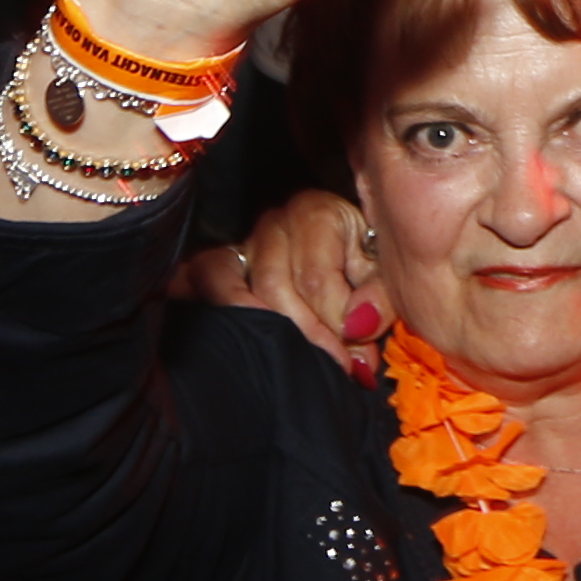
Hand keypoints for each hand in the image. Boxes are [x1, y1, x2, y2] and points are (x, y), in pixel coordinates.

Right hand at [211, 190, 382, 377]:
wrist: (340, 252)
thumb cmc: (360, 263)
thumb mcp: (381, 274)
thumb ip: (379, 297)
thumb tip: (358, 326)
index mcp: (315, 213)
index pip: (316, 279)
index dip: (337, 327)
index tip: (356, 362)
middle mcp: (272, 223)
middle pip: (273, 287)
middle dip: (306, 335)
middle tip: (333, 367)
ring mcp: (240, 243)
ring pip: (230, 286)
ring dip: (262, 329)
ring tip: (289, 360)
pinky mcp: (217, 264)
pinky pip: (199, 279)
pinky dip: (213, 306)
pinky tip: (230, 340)